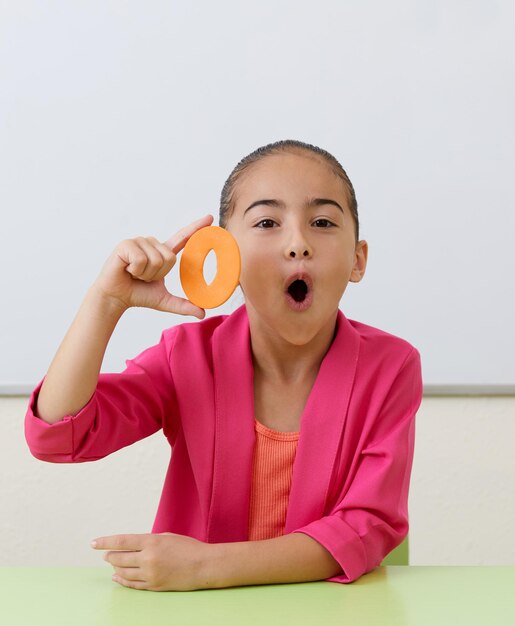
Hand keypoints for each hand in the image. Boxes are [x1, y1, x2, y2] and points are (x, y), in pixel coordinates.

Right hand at [91, 213, 213, 318]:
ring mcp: (139, 241)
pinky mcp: (126, 244)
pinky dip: (135, 271)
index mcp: (163, 253)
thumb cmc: (138, 294)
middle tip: (144, 277)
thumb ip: (184, 305)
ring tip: (134, 274)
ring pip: (156, 259)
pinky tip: (127, 270)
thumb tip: (202, 314)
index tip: (210, 217)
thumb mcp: (165, 301)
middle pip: (170, 258)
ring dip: (146, 274)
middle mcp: (152, 243)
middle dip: (158, 274)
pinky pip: (142, 260)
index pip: (183, 238)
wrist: (116, 298)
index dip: (196, 228)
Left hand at [91, 532, 211, 590]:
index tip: (93, 542)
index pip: (121, 541)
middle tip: (105, 555)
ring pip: (124, 573)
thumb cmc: (188, 547)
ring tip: (112, 564)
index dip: (105, 542)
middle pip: (119, 558)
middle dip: (109, 556)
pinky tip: (117, 577)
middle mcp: (148, 558)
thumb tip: (131, 546)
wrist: (204, 566)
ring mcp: (150, 574)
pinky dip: (122, 581)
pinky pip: (132, 584)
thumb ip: (148, 541)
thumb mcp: (167, 537)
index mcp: (151, 542)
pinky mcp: (154, 586)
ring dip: (115, 568)